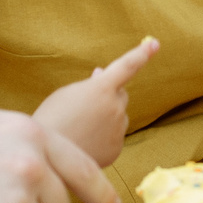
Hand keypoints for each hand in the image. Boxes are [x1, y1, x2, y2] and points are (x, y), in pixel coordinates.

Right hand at [34, 36, 154, 164]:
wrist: (46, 158)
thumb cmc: (50, 120)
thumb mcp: (65, 94)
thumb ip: (88, 84)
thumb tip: (101, 76)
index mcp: (102, 88)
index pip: (127, 66)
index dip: (142, 54)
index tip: (155, 44)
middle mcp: (115, 107)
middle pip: (120, 95)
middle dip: (109, 97)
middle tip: (85, 107)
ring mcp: (119, 129)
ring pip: (117, 118)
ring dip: (105, 119)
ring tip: (79, 129)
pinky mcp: (117, 148)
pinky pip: (114, 137)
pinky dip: (103, 138)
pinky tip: (84, 143)